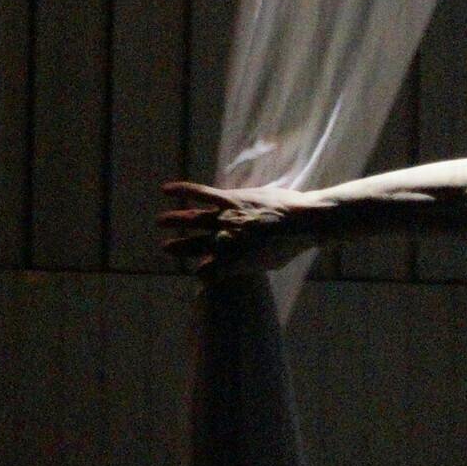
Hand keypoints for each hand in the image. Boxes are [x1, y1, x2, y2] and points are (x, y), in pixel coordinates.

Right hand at [161, 180, 306, 276]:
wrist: (306, 221)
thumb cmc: (291, 245)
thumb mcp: (269, 264)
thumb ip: (249, 267)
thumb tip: (239, 270)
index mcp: (234, 260)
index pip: (207, 273)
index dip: (202, 276)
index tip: (199, 275)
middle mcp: (226, 240)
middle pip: (194, 246)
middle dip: (179, 248)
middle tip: (166, 248)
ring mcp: (227, 218)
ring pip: (193, 220)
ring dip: (175, 220)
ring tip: (160, 222)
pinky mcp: (231, 199)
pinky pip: (201, 193)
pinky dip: (183, 190)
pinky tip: (166, 189)